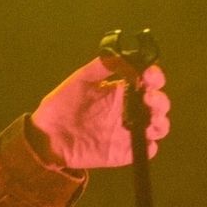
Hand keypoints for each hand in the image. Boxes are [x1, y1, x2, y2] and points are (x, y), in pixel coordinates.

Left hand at [31, 56, 169, 168]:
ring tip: (152, 120)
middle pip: (158, 105)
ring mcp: (126, 132)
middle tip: (149, 98)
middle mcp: (128, 110)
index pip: (148, 81)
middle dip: (160, 100)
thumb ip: (101, 67)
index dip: (155, 77)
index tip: (149, 76)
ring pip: (157, 127)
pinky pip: (143, 152)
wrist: (46, 137)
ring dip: (160, 122)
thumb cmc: (61, 105)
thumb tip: (122, 54)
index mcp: (121, 90)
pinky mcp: (121, 153)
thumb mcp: (80, 80)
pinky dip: (149, 147)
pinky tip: (144, 141)